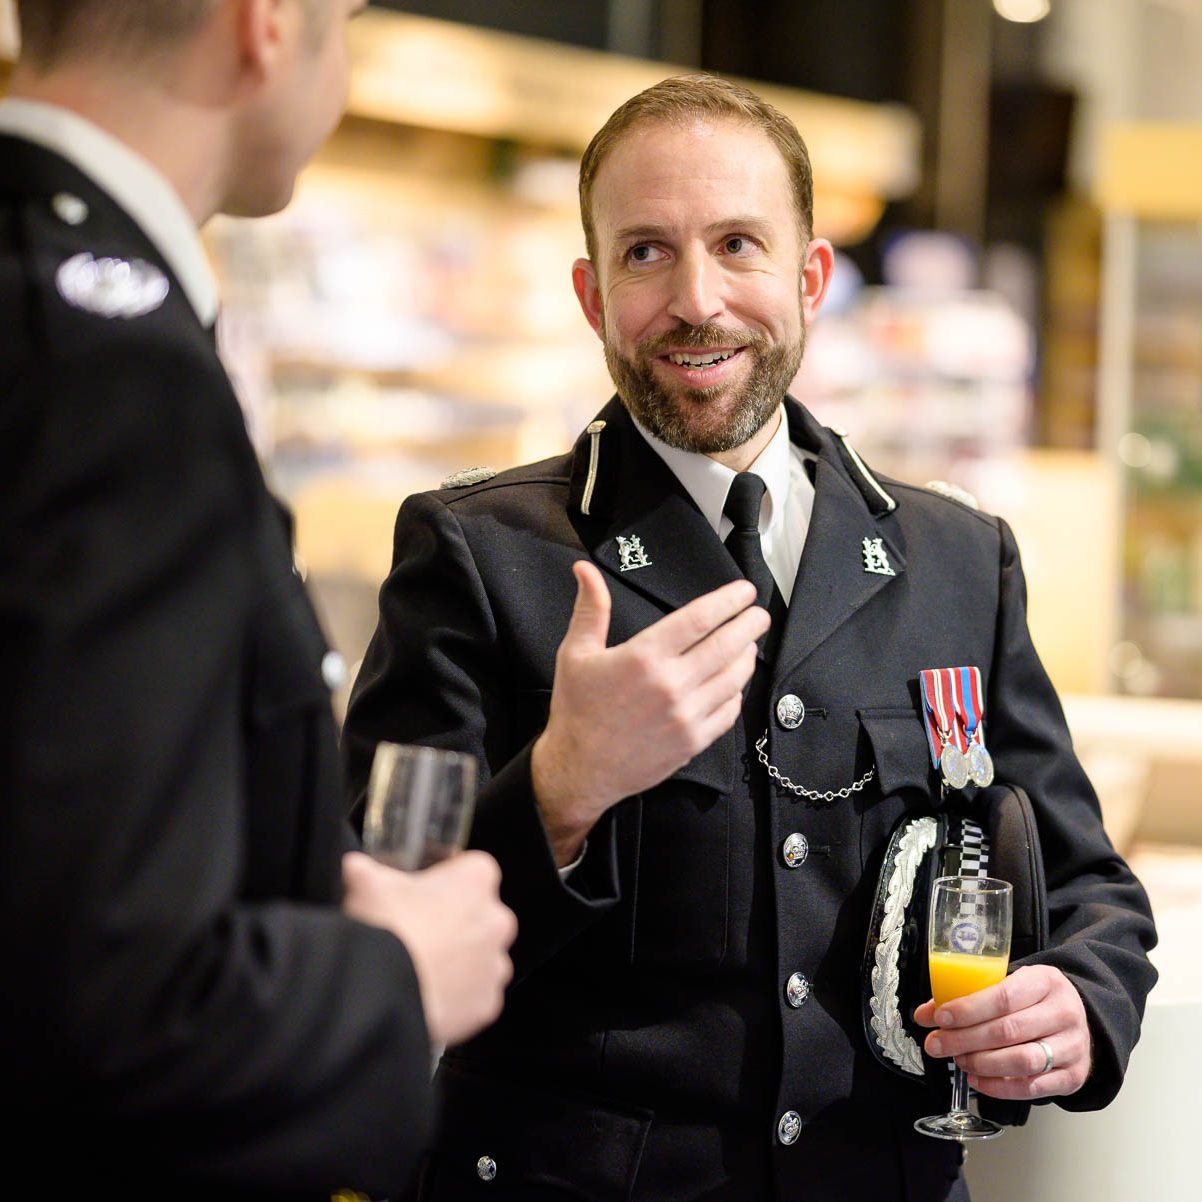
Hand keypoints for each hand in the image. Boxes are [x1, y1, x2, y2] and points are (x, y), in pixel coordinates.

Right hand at [341, 850, 516, 1046]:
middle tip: (418, 932)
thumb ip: (363, 870)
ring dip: (459, 961)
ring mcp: (494, 963)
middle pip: (481, 915)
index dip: (445, 882)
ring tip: (421, 967)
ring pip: (481, 957)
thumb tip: (354, 868)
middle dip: (455, 923)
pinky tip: (427, 992)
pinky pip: (476, 996)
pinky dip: (457, 996)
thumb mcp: (365, 884)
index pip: (471, 871)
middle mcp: (495, 919)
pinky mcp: (487, 1002)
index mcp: (476, 879)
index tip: (425, 894)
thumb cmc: (384, 929)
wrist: (381, 991)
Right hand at [532, 561, 768, 865]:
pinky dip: (737, 693)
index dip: (728, 601)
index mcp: (644, 657)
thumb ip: (590, 608)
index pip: (699, 619)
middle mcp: (670, 685)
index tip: (744, 592)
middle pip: (726, 645)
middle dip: (750, 625)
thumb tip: (585, 569)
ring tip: (749, 644)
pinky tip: (735, 682)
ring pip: (734, 679)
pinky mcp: (693, 741)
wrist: (579, 769)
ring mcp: (686, 716)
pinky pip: (729, 711)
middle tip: (759, 614)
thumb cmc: (577, 710)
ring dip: (747, 656)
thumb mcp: (576, 653)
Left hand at [914, 964, 1092, 1099]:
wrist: (1080, 1018)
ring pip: (1022, 1061)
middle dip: (965, 1040)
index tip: (941, 1018)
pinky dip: (1000, 1087)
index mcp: (1045, 981)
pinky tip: (977, 1079)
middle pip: (1008, 1031)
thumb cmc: (1036, 999)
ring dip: (982, 1064)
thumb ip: (969, 995)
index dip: (968, 1010)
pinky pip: (1033, 1088)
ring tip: (959, 1060)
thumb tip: (926, 1014)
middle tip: (937, 1044)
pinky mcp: (1073, 1076)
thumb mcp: (1009, 983)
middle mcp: (1063, 1013)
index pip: (1004, 997)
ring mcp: (1072, 1047)